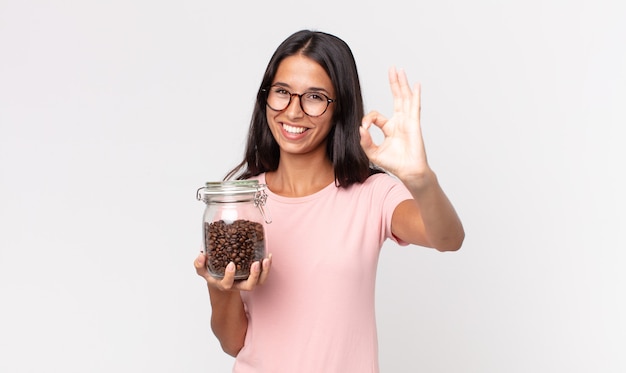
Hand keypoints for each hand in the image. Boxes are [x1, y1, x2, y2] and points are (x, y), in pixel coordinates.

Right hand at [194, 252, 272, 291]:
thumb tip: (202, 255)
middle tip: (256, 263)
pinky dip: (267, 267)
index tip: (231, 265)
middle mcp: (236, 285)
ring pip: (259, 282)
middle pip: (248, 286)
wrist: (220, 281)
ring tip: (266, 259)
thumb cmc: (212, 274)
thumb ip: (199, 264)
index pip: (227, 284)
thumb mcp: (202, 270)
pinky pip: (263, 275)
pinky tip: (268, 256)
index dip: (229, 276)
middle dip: (254, 276)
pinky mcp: (253, 277)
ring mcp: (246, 282)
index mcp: (223, 284)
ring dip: (264, 271)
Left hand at [359, 67, 430, 181]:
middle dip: (393, 83)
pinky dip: (415, 95)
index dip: (368, 119)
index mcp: (389, 128)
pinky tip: (416, 85)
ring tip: (399, 70)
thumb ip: (365, 141)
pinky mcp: (414, 124)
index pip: (376, 116)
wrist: (408, 171)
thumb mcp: (373, 152)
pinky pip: (415, 107)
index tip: (363, 128)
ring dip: (401, 84)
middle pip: (396, 98)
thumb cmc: (394, 164)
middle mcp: (399, 122)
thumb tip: (359, 128)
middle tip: (392, 69)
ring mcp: (408, 121)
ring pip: (404, 98)